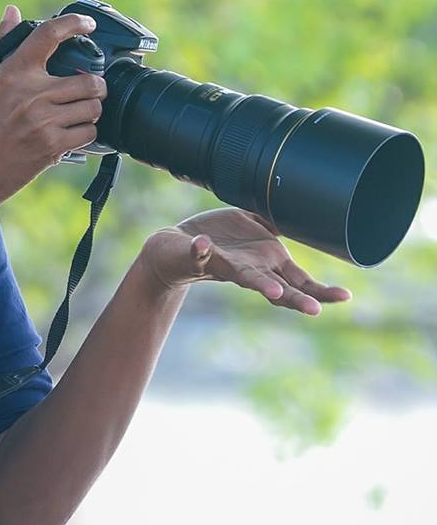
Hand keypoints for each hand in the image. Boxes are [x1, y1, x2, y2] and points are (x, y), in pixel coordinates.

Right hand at [0, 4, 107, 206]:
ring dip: (91, 109)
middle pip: (89, 80)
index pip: (49, 35)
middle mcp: (30, 94)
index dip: (74, 23)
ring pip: (94, 107)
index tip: (87, 23)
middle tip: (86, 89)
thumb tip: (12, 12)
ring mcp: (43, 122)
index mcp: (11, 73)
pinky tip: (69, 133)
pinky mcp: (52, 147)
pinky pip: (89, 132)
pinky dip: (85, 132)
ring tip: (76, 113)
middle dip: (95, 85)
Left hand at [139, 206, 352, 315]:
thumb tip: (299, 214)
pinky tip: (203, 244)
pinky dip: (201, 249)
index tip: (346, 297)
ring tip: (273, 292)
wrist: (179, 246)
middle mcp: (251, 270)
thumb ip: (272, 224)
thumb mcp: (251, 228)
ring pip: (247, 278)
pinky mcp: (200, 256)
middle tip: (314, 310)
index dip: (322, 290)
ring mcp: (226, 265)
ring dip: (260, 284)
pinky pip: (200, 252)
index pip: (301, 281)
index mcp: (268, 263)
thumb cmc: (219, 240)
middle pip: (280, 289)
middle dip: (296, 299)